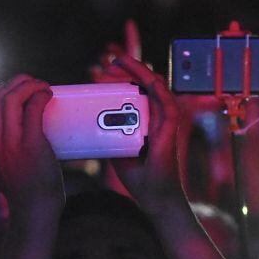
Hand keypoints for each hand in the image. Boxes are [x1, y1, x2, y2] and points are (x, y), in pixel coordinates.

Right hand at [0, 74, 61, 214]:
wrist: (33, 210)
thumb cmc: (23, 189)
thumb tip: (3, 130)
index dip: (5, 88)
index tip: (21, 89)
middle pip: (0, 94)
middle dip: (20, 82)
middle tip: (36, 85)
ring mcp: (10, 141)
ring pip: (13, 96)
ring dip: (31, 85)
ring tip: (43, 88)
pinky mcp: (31, 143)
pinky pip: (33, 107)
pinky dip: (41, 95)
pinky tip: (48, 95)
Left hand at [93, 45, 183, 211]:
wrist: (154, 196)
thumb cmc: (139, 175)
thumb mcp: (116, 149)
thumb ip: (107, 134)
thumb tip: (87, 123)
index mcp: (145, 119)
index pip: (135, 91)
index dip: (120, 78)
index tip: (103, 73)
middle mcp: (156, 116)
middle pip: (143, 84)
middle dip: (126, 71)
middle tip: (109, 64)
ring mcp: (164, 121)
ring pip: (154, 87)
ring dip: (138, 71)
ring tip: (120, 63)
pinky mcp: (170, 129)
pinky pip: (166, 102)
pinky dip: (156, 88)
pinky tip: (146, 78)